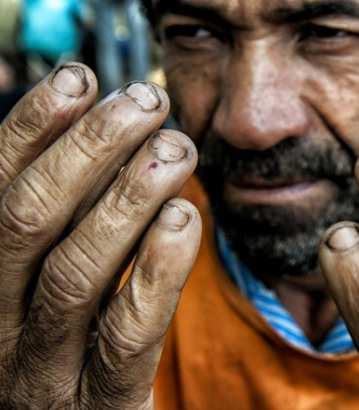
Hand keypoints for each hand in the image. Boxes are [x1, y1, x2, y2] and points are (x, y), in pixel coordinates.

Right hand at [0, 64, 200, 408]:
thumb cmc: (74, 346)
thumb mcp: (51, 280)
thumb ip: (63, 219)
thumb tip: (79, 134)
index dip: (32, 128)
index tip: (81, 78)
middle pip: (29, 219)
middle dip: (88, 149)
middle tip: (146, 103)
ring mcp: (41, 372)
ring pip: (76, 272)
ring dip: (128, 197)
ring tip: (176, 147)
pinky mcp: (101, 405)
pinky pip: (126, 334)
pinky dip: (157, 269)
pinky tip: (185, 218)